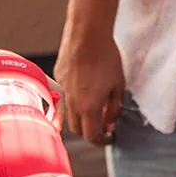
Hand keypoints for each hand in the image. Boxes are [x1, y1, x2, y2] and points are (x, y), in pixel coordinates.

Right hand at [55, 28, 124, 145]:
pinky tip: (85, 86)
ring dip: (82, 117)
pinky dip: (75, 100)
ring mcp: (62, 92)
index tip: (110, 138)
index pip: (92, 137)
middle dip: (91, 132)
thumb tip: (111, 123)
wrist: (87, 35)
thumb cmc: (106, 58)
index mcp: (88, 108)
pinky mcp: (57, 79)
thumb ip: (115, 108)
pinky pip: (65, 97)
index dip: (102, 141)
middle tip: (103, 126)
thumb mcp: (118, 86)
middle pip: (78, 130)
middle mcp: (72, 104)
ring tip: (95, 106)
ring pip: (70, 115)